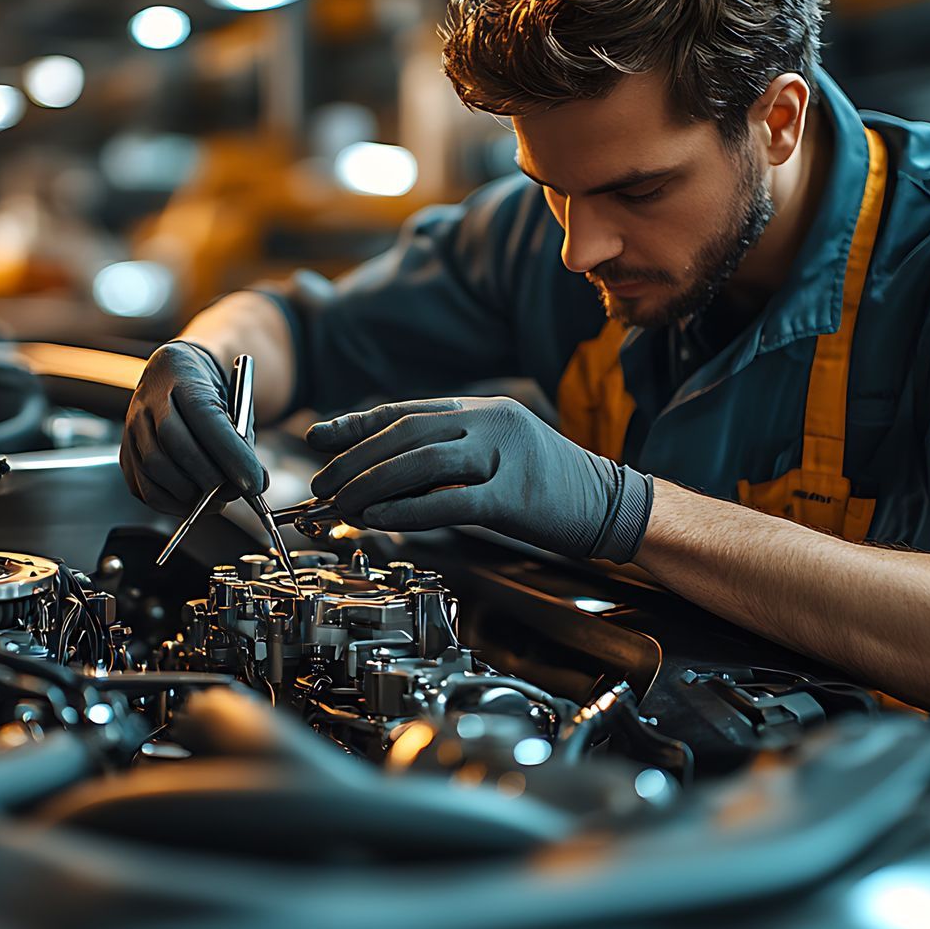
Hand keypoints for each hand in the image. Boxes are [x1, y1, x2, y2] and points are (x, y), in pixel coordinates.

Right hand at [120, 341, 266, 514]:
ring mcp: (132, 426)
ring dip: (189, 494)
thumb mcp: (233, 402)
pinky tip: (191, 501)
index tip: (253, 481)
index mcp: (183, 376)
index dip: (231, 455)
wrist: (173, 376)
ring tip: (214, 498)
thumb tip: (253, 483)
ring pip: (155, 468)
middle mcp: (149, 399)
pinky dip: (170, 502)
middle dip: (210, 478)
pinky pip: (143, 486)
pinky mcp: (125, 452)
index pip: (205, 418)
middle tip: (233, 492)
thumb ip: (242, 439)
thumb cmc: (209, 392)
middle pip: (175, 445)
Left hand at [306, 396, 653, 561]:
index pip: (406, 409)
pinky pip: (449, 501)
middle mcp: (491, 422)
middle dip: (355, 459)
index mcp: (482, 408)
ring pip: (422, 462)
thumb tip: (383, 473)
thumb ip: (448, 454)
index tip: (318, 438)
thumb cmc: (546, 486)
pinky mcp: (515, 496)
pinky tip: (377, 520)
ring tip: (341, 505)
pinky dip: (407, 511)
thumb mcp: (495, 454)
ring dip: (372, 485)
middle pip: (406, 433)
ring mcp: (505, 456)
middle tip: (322, 484)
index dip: (356, 424)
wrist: (610, 505)